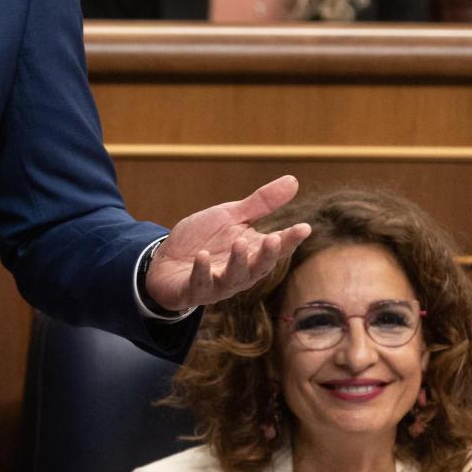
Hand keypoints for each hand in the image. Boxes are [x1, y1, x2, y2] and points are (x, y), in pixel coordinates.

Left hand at [145, 175, 310, 312]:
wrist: (166, 261)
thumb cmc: (204, 240)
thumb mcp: (231, 216)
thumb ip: (261, 204)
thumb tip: (294, 181)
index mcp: (252, 252)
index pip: (277, 247)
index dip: (290, 239)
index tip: (304, 227)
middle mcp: (240, 272)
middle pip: (259, 267)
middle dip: (267, 255)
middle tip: (273, 239)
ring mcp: (217, 284)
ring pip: (233, 279)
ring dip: (238, 262)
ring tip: (239, 242)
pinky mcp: (192, 291)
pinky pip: (199, 284)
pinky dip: (202, 271)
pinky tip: (203, 256)